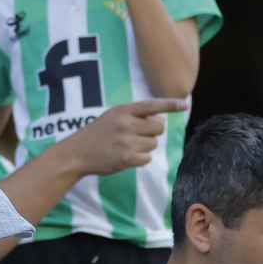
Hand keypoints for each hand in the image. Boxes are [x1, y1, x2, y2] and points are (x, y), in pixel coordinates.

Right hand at [63, 99, 186, 176]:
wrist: (77, 153)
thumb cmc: (97, 134)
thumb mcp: (112, 116)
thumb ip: (136, 115)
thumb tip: (161, 118)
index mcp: (123, 110)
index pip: (152, 105)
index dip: (170, 104)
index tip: (184, 105)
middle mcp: (126, 124)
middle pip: (158, 127)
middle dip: (152, 133)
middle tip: (137, 136)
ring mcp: (127, 142)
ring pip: (153, 144)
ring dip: (145, 146)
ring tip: (127, 146)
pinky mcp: (127, 158)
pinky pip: (147, 158)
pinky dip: (140, 159)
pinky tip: (126, 156)